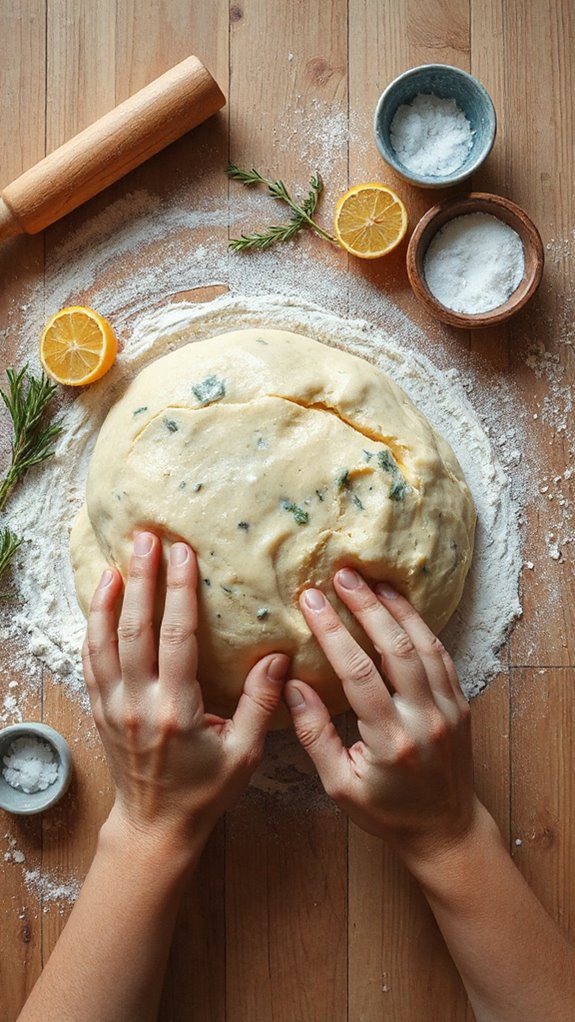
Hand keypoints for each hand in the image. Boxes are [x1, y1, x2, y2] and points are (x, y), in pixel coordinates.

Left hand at [82, 531, 287, 849]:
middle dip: (141, 578)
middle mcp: (138, 704)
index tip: (183, 553)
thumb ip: (261, 702)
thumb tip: (280, 655)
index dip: (178, 591)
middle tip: (145, 537)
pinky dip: (93, 627)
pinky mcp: (100, 710)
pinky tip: (101, 602)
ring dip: (109, 598)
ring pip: (103, 641)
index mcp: (176, 710)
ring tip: (117, 561)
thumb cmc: (205, 792)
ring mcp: (112, 706)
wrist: (155, 826)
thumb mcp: (245, 753)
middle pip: (133, 628)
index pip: (176, 637)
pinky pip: (90, 660)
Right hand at [284, 569, 478, 867]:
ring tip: (372, 581)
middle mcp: (425, 719)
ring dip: (398, 608)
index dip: (332, 631)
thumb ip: (315, 735)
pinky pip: (442, 655)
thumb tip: (290, 686)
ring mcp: (448, 709)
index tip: (310, 600)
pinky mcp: (461, 704)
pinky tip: (402, 607)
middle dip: (367, 606)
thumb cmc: (386, 813)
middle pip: (397, 647)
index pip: (358, 673)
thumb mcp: (340, 785)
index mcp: (390, 740)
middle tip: (343, 574)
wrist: (445, 831)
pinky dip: (422, 627)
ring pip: (425, 645)